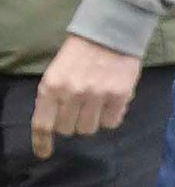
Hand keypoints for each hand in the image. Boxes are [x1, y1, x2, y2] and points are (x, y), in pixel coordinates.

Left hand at [32, 32, 141, 154]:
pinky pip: (111, 123)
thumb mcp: (57, 72)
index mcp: (51, 86)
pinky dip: (110, 117)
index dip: (41, 143)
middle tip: (78, 109)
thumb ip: (53, 96)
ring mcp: (97, 95)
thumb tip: (54, 125)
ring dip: (91, 121)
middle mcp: (72, 93)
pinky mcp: (120, 96)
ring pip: (89, 129)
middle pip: (67, 130)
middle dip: (71, 123)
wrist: (111, 32)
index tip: (44, 154)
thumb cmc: (80, 53)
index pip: (43, 124)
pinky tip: (110, 102)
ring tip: (96, 105)